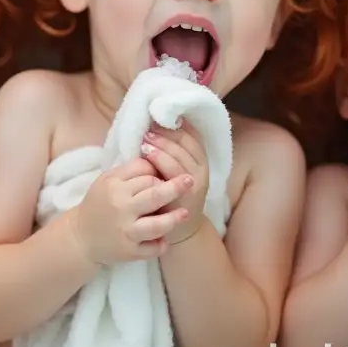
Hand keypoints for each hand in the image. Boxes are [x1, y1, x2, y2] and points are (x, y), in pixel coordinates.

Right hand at [69, 157, 194, 264]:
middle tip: (190, 181)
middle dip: (175, 188)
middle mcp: (120, 208)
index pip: (145, 174)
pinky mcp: (128, 251)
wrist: (81, 236)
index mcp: (114, 186)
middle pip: (154, 195)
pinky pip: (151, 249)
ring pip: (156, 225)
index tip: (162, 176)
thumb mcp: (107, 181)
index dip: (157, 173)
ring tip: (185, 213)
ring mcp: (125, 231)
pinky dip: (160, 245)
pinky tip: (165, 240)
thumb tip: (157, 162)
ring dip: (173, 219)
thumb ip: (130, 170)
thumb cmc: (99, 204)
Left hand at [140, 124, 208, 243]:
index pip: (191, 135)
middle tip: (149, 127)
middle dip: (166, 133)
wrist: (179, 229)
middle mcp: (202, 169)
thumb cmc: (171, 196)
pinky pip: (173, 172)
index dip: (175, 125)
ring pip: (180, 156)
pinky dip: (160, 160)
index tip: (158, 117)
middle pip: (186, 143)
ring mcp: (196, 182)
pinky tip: (146, 155)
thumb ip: (169, 154)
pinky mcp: (186, 194)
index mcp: (200, 160)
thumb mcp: (174, 172)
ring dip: (162, 144)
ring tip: (146, 138)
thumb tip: (153, 126)